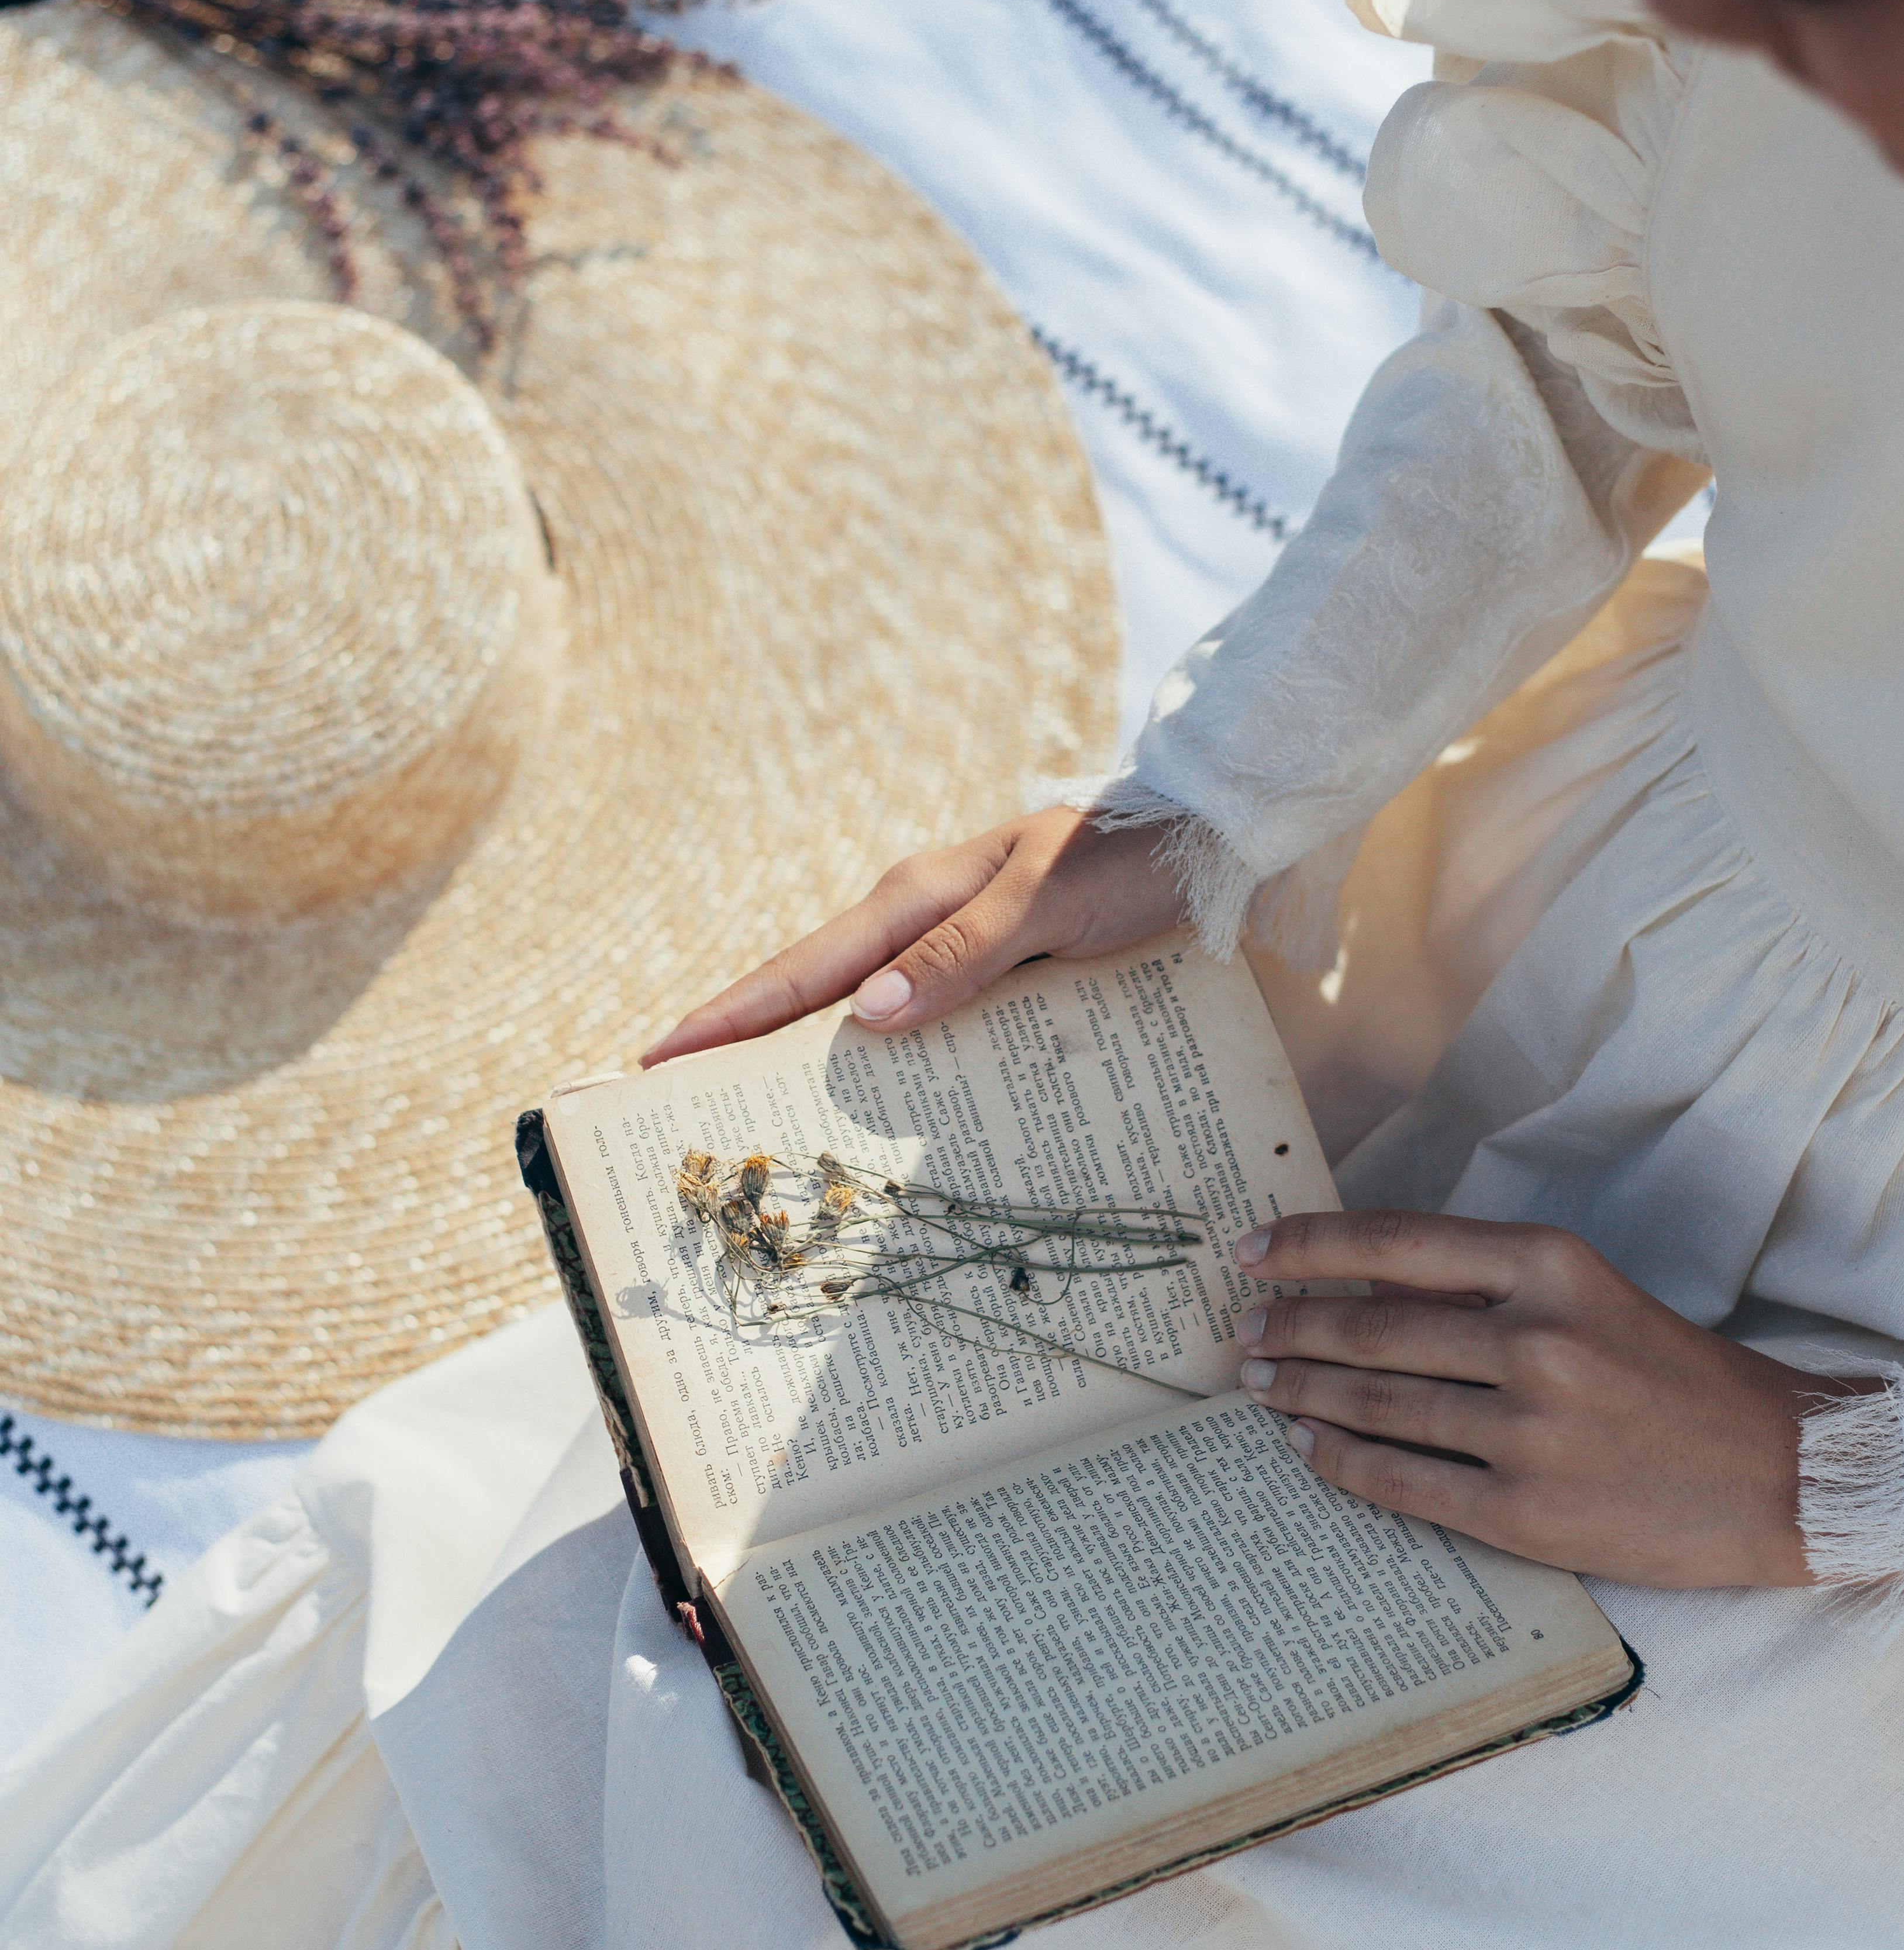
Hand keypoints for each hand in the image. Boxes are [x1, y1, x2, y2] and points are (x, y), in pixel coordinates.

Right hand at [643, 808, 1185, 1060]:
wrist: (1202, 837)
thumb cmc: (1127, 863)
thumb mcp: (1048, 904)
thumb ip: (962, 955)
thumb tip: (864, 1014)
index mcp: (916, 898)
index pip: (800, 970)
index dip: (727, 1016)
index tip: (656, 1059)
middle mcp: (918, 919)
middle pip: (807, 990)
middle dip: (737, 1040)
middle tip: (672, 1098)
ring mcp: (948, 942)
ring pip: (851, 1006)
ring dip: (798, 1053)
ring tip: (747, 1112)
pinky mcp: (985, 964)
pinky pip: (906, 1016)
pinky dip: (867, 1054)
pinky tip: (861, 1098)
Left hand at [1231, 1208, 1866, 1588]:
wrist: (1783, 1475)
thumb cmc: (1676, 1378)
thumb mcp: (1588, 1296)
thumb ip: (1482, 1289)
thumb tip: (1360, 1291)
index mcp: (1551, 1268)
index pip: (1395, 1243)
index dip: (1309, 1245)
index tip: (1252, 1251)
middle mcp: (1537, 1341)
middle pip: (1371, 1330)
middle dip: (1291, 1329)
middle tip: (1244, 1331)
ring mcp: (1530, 1432)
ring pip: (1379, 1405)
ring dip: (1304, 1393)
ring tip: (1262, 1386)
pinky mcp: (1528, 1513)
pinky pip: (1405, 1482)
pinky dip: (1342, 1461)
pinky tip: (1307, 1447)